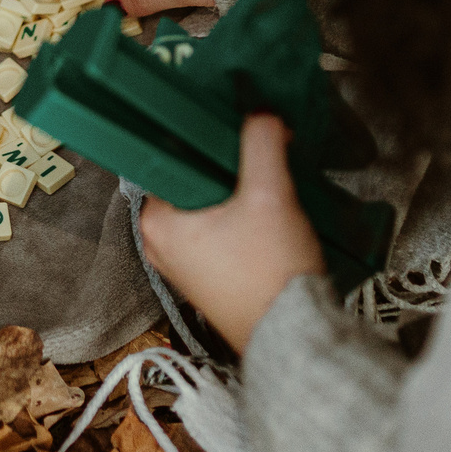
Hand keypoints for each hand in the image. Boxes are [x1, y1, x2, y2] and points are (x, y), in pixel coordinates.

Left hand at [141, 114, 324, 354]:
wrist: (293, 336)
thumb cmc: (272, 273)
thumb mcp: (269, 195)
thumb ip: (262, 143)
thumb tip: (261, 115)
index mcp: (157, 222)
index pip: (168, 158)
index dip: (202, 136)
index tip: (230, 124)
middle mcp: (158, 244)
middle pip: (189, 180)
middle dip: (223, 164)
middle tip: (255, 150)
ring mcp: (180, 263)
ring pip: (205, 204)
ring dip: (234, 190)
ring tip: (265, 178)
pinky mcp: (204, 276)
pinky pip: (214, 229)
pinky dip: (236, 215)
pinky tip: (263, 209)